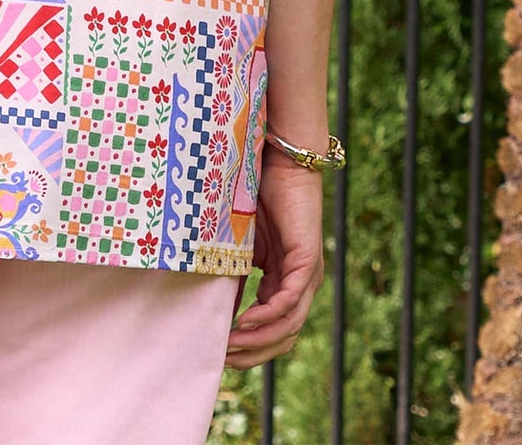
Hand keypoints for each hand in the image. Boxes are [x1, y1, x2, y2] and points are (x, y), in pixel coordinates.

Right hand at [224, 154, 324, 368]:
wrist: (279, 163)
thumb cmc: (257, 197)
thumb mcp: (239, 247)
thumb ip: (233, 278)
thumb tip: (214, 312)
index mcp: (284, 283)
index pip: (272, 331)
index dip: (248, 348)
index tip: (219, 355)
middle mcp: (300, 286)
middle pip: (282, 338)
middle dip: (252, 353)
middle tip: (222, 359)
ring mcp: (307, 276)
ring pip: (288, 325)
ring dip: (258, 340)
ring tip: (230, 345)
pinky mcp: (308, 262)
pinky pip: (290, 301)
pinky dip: (267, 316)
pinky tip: (244, 322)